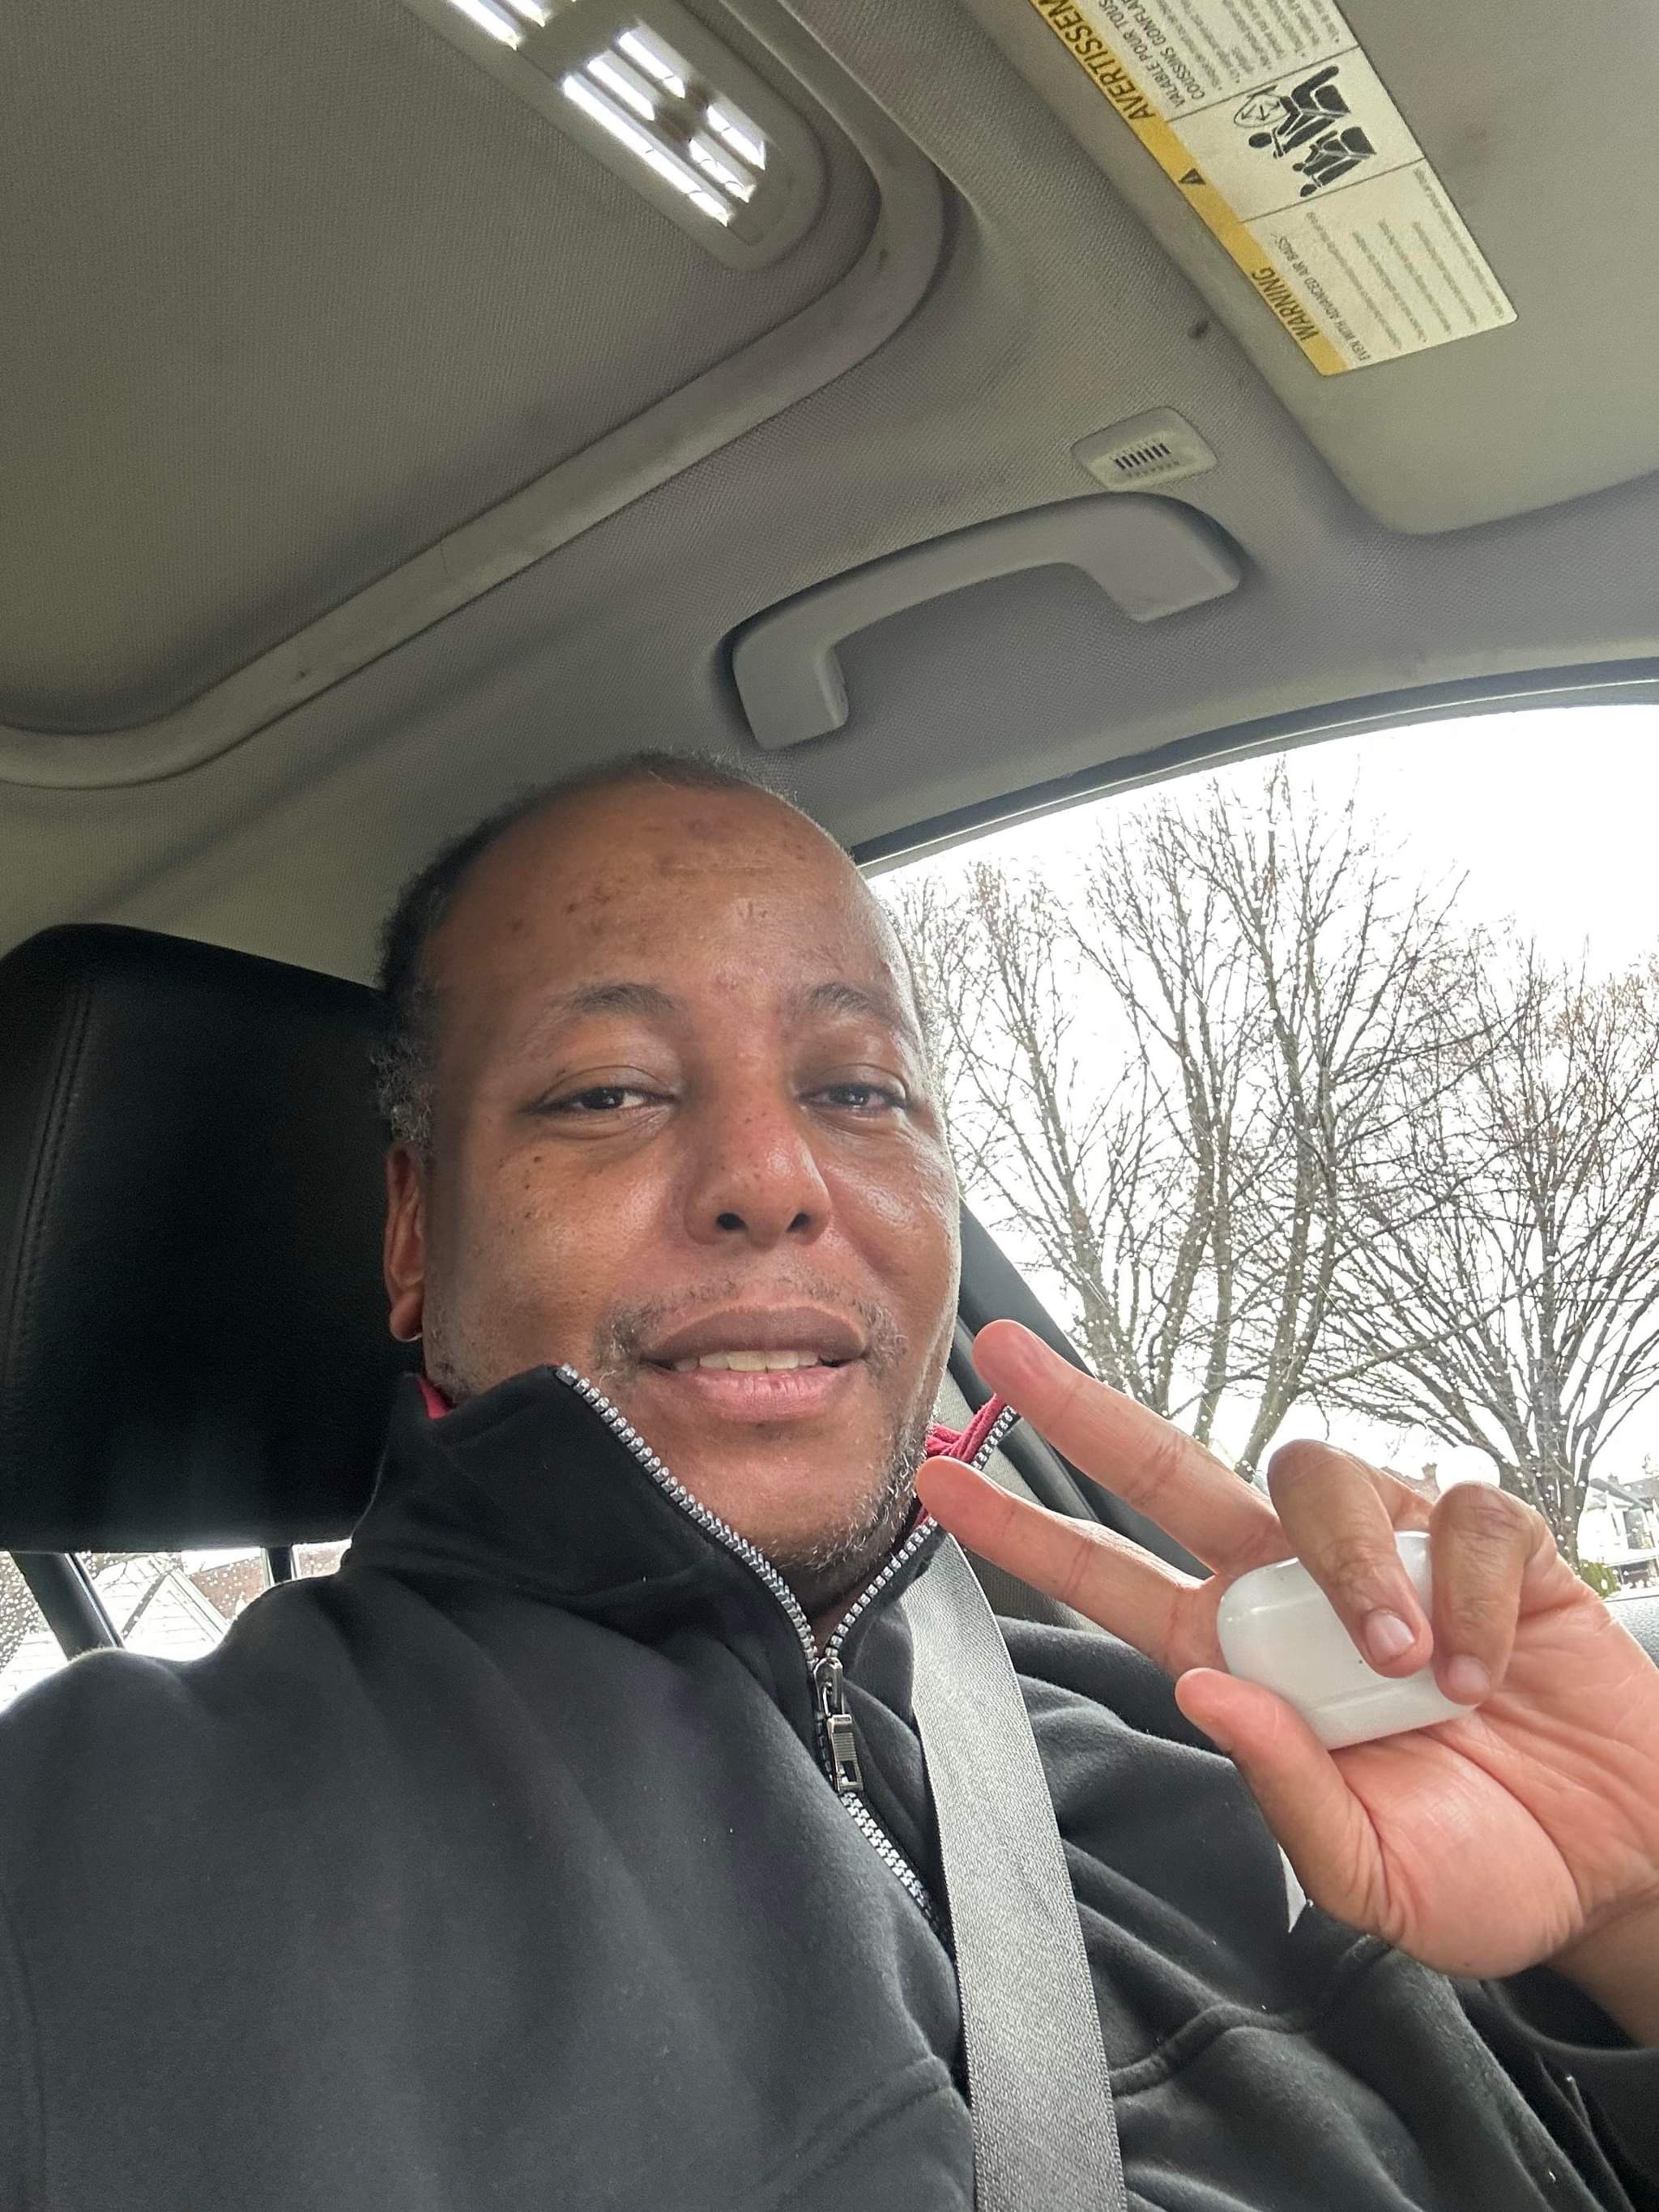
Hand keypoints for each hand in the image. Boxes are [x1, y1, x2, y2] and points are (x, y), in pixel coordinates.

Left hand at [917, 1321, 1658, 2010]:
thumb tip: (1208, 1690)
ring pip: (1315, 1474)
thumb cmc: (1483, 1864)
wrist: (1619, 1854)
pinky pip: (1456, 1511)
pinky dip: (1468, 1591)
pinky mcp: (1483, 1537)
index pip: (1108, 1579)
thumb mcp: (1373, 1879)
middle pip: (1170, 1468)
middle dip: (1083, 1407)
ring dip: (1351, 1568)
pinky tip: (1487, 1664)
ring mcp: (1385, 1550)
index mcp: (1240, 1654)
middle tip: (1006, 1348)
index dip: (1022, 1532)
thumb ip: (1288, 1796)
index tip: (936, 1480)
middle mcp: (1292, 1585)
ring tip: (1410, 1676)